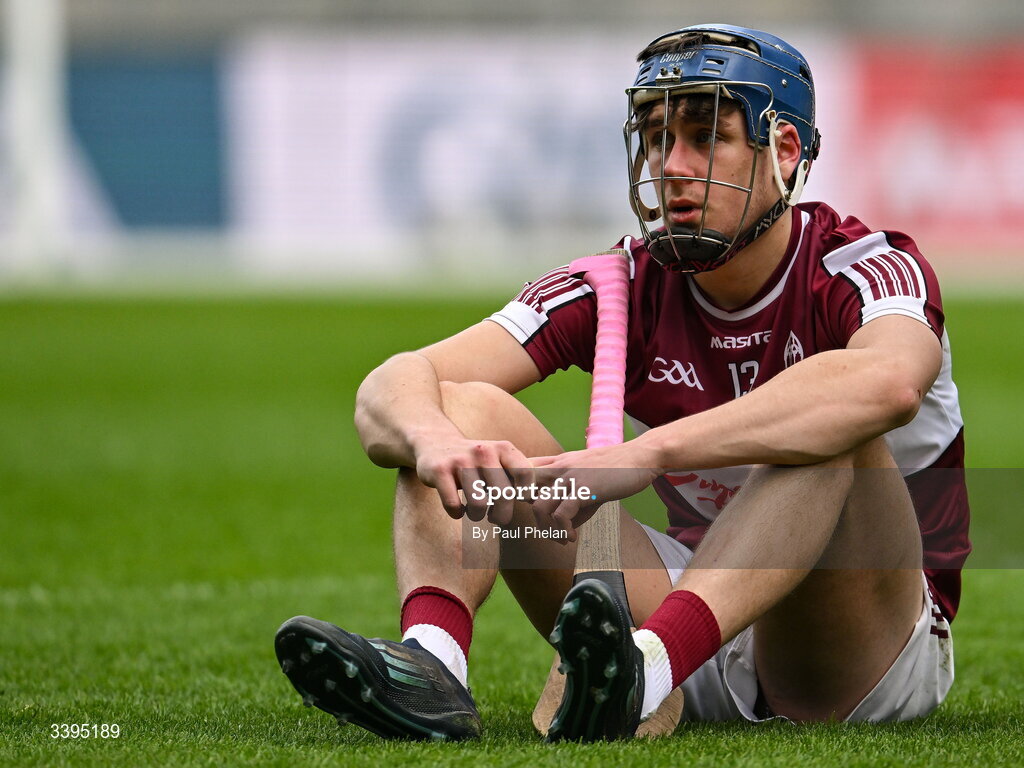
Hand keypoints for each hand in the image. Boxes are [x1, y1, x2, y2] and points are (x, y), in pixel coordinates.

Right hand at [414, 436, 534, 524]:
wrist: (434, 442)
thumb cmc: (476, 460)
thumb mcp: (499, 458)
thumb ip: (520, 475)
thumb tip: (553, 500)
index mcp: (503, 448)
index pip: (525, 477)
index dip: (525, 496)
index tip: (520, 504)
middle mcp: (483, 451)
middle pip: (504, 496)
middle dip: (502, 515)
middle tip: (498, 518)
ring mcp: (460, 461)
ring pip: (478, 504)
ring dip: (477, 516)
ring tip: (475, 512)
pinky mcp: (438, 471)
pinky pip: (453, 505)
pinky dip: (457, 514)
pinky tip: (457, 510)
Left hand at [529, 444, 659, 540]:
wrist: (641, 457)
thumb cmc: (616, 471)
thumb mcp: (589, 484)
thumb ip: (573, 504)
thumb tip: (564, 530)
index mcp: (557, 463)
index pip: (522, 473)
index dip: (517, 493)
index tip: (531, 512)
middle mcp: (558, 468)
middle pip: (522, 491)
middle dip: (524, 513)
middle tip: (543, 531)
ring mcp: (570, 477)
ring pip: (539, 507)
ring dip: (546, 530)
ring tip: (560, 539)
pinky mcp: (584, 489)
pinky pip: (561, 514)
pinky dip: (563, 531)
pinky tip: (572, 538)